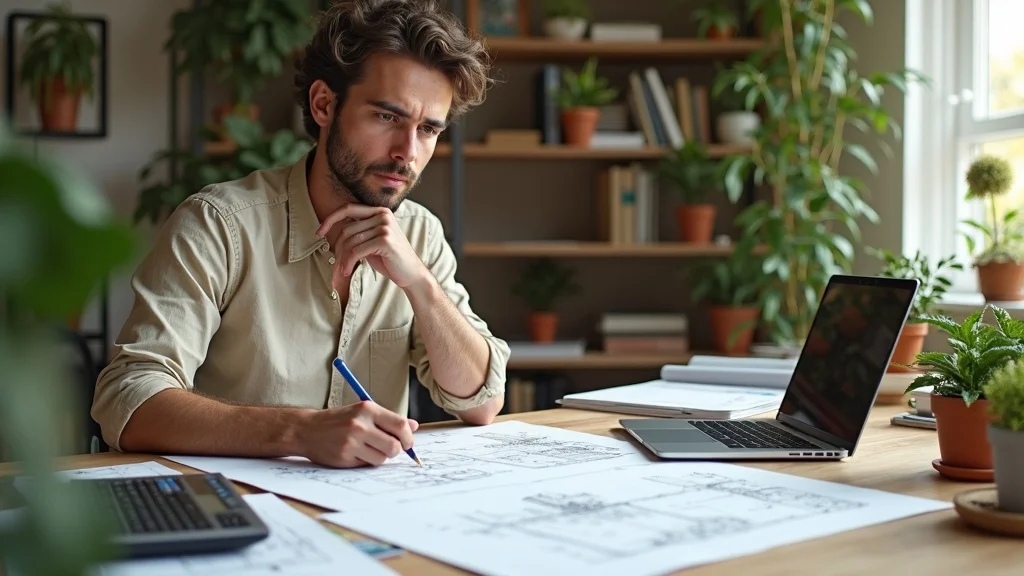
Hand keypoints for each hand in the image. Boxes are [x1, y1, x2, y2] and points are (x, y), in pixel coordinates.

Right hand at [300, 401, 419, 467]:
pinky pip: (367, 465)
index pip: (400, 424)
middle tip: (390, 449)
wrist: (307, 429)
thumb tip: (414, 426)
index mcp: (367, 409)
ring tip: (368, 449)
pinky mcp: (344, 457)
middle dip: (396, 451)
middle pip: (394, 445)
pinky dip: (366, 461)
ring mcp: (351, 442)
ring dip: (380, 457)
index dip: (408, 437)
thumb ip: (389, 419)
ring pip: (382, 458)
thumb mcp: (363, 412)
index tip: (408, 442)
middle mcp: (359, 424)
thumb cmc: (339, 420)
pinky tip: (356, 453)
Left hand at [315, 204, 428, 288]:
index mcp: (379, 211)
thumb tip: (330, 231)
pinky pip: (357, 251)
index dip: (330, 219)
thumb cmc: (389, 259)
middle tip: (336, 263)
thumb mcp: (372, 240)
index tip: (319, 232)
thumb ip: (358, 231)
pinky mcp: (385, 240)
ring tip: (342, 270)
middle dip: (338, 248)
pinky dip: (349, 262)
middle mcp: (383, 215)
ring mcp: (385, 226)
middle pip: (347, 228)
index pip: (348, 208)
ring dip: (343, 258)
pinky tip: (348, 271)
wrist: (411, 273)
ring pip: (350, 241)